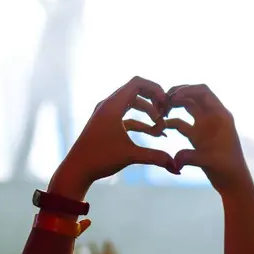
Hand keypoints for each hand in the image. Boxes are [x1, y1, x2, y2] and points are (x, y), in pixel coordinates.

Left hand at [49, 77, 175, 199]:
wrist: (76, 169)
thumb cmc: (99, 159)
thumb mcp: (130, 155)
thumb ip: (155, 157)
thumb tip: (176, 167)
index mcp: (112, 105)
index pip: (137, 83)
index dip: (155, 89)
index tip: (166, 104)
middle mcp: (108, 105)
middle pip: (136, 91)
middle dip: (154, 101)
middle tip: (166, 114)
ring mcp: (105, 114)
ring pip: (132, 104)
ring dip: (148, 113)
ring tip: (161, 129)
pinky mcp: (105, 123)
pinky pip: (126, 116)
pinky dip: (140, 122)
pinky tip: (153, 134)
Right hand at [165, 84, 252, 194]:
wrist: (232, 182)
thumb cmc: (226, 168)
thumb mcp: (208, 161)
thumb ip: (189, 157)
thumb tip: (174, 159)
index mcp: (219, 115)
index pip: (203, 91)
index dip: (186, 89)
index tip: (171, 97)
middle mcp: (212, 117)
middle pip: (193, 95)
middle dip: (176, 94)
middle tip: (160, 102)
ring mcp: (205, 126)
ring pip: (187, 107)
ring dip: (173, 106)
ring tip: (159, 110)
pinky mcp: (198, 136)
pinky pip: (182, 123)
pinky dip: (172, 122)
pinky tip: (161, 126)